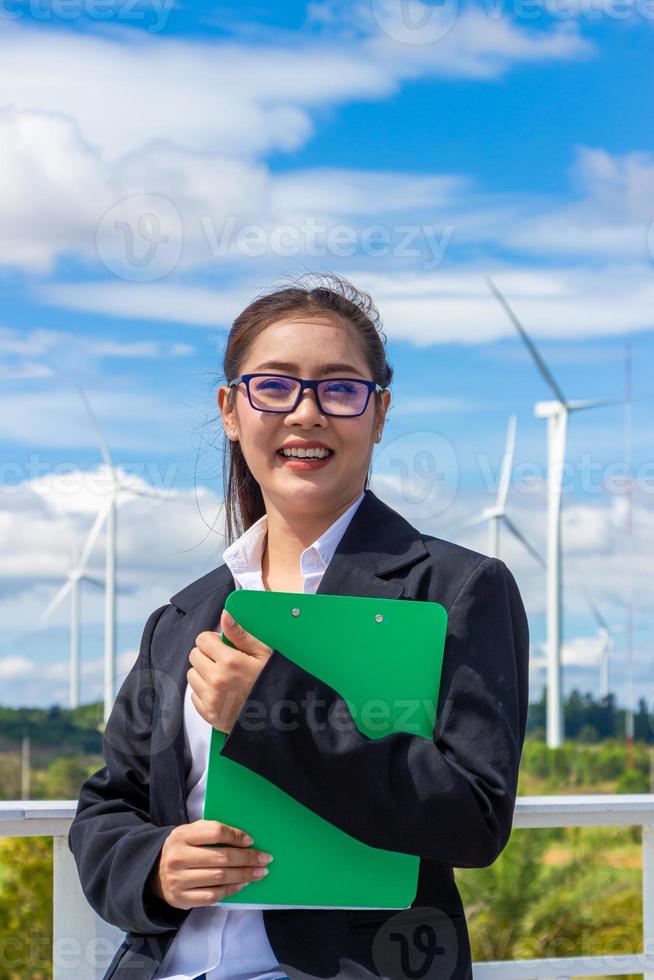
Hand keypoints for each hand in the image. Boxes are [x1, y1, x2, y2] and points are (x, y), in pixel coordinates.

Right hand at [149, 819, 273, 908]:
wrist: (153, 872)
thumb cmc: (181, 848)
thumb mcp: (189, 833)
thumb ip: (210, 831)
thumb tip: (244, 838)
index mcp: (182, 835)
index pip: (214, 832)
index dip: (236, 836)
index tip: (251, 840)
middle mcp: (179, 857)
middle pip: (221, 857)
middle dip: (247, 858)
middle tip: (265, 859)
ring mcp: (179, 880)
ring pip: (219, 877)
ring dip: (244, 875)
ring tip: (260, 873)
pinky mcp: (182, 899)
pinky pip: (213, 895)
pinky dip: (231, 890)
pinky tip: (243, 884)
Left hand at [187, 608, 273, 733]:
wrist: (278, 717)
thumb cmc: (272, 683)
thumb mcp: (264, 654)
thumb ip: (241, 634)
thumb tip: (225, 616)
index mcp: (230, 661)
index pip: (202, 640)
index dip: (212, 640)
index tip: (221, 645)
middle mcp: (216, 680)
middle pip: (194, 656)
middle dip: (206, 655)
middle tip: (222, 661)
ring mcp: (211, 699)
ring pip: (192, 675)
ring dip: (203, 673)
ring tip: (222, 677)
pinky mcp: (209, 714)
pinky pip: (194, 696)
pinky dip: (204, 692)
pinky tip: (221, 692)